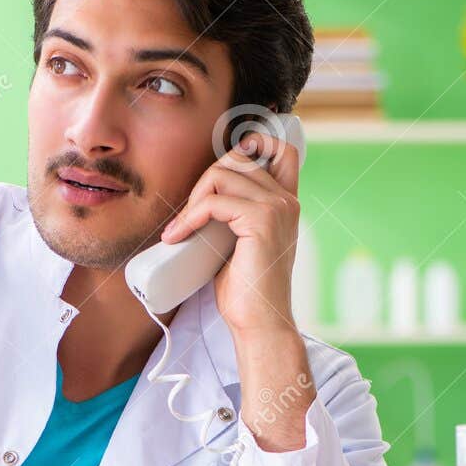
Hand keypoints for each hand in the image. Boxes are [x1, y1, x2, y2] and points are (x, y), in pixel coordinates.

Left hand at [159, 129, 302, 336]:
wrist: (259, 322)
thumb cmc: (246, 289)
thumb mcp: (238, 241)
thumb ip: (232, 213)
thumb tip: (200, 194)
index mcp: (285, 202)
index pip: (281, 148)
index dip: (252, 142)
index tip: (219, 170)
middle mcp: (286, 200)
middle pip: (238, 156)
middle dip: (205, 179)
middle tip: (190, 215)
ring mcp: (276, 208)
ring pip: (222, 173)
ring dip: (193, 199)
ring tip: (182, 229)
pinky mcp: (260, 221)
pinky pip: (213, 201)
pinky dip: (189, 217)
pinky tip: (178, 237)